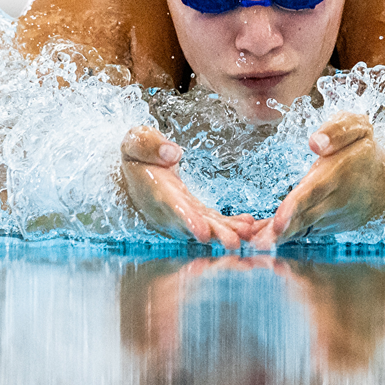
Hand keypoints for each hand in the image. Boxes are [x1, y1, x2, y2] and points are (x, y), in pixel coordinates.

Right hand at [120, 128, 256, 249]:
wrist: (136, 172)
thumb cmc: (137, 155)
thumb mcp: (135, 141)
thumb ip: (149, 145)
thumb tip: (172, 152)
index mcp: (156, 191)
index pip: (172, 207)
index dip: (187, 220)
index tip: (201, 231)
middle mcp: (170, 210)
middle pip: (194, 224)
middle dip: (214, 234)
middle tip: (234, 243)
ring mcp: (183, 214)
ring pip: (207, 226)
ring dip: (227, 231)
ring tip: (248, 233)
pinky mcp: (195, 213)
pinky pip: (213, 221)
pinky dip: (230, 224)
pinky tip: (249, 224)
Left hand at [251, 113, 384, 248]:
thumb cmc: (366, 151)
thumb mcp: (359, 127)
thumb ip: (338, 130)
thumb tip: (315, 142)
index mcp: (339, 173)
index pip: (315, 191)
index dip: (295, 206)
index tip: (278, 221)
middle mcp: (336, 200)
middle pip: (305, 217)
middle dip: (281, 231)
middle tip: (258, 243)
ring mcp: (333, 218)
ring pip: (302, 229)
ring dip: (279, 238)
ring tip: (256, 245)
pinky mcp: (328, 227)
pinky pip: (304, 233)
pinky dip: (285, 237)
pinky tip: (262, 240)